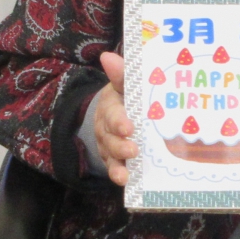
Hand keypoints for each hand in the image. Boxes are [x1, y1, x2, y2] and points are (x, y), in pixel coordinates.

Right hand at [89, 51, 135, 186]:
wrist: (118, 113)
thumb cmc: (126, 97)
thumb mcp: (124, 84)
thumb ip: (121, 74)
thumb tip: (109, 56)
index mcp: (111, 107)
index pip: (113, 114)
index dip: (119, 121)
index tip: (128, 127)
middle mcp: (107, 128)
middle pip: (110, 139)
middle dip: (120, 146)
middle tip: (133, 150)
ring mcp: (110, 146)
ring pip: (111, 157)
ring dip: (118, 166)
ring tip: (125, 174)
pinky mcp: (115, 160)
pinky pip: (115, 169)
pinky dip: (119, 176)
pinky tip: (127, 182)